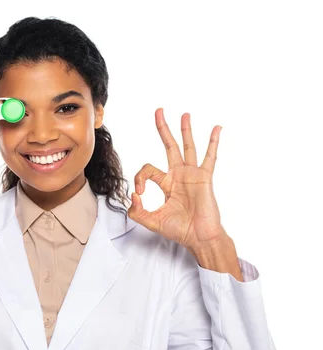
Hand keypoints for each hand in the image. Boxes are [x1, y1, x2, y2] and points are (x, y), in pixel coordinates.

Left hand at [128, 108, 227, 251]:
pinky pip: (210, 157)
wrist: (199, 238)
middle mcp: (179, 175)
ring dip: (185, 130)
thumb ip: (137, 212)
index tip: (140, 194)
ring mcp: (192, 175)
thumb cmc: (180, 230)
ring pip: (188, 147)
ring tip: (184, 114)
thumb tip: (133, 196)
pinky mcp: (204, 178)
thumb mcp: (152, 221)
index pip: (148, 170)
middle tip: (159, 111)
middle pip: (170, 146)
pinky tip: (216, 128)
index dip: (139, 178)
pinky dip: (213, 142)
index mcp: (167, 183)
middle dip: (163, 129)